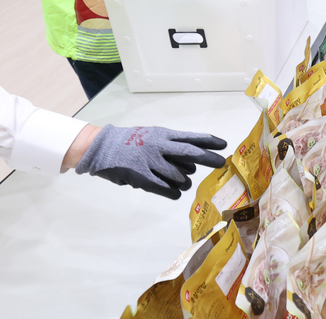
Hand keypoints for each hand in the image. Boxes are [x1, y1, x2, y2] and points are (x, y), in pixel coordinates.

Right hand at [75, 124, 226, 199]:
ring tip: (181, 181)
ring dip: (184, 180)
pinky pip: (166, 188)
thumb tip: (192, 158)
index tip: (223, 144)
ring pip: (179, 175)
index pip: (190, 137)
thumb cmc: (130, 142)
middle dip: (207, 158)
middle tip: (220, 163)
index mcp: (163, 135)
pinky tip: (175, 191)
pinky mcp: (142, 177)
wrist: (102, 147)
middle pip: (190, 153)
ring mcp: (151, 162)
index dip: (208, 141)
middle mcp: (159, 146)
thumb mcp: (152, 136)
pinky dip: (173, 191)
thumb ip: (170, 144)